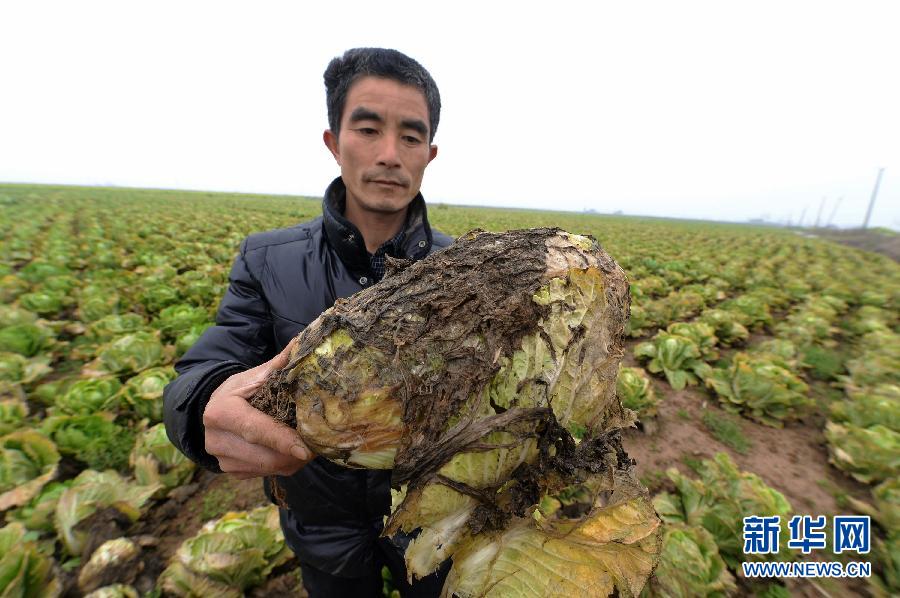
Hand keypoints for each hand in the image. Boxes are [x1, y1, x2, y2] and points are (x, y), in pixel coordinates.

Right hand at [203, 340, 312, 478]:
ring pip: (268, 468)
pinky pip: (265, 474)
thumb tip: (305, 342)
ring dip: (292, 460)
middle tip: (319, 443)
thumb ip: (280, 364)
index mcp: (221, 412)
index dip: (282, 440)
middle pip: (265, 455)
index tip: (306, 449)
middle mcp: (216, 439)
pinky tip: (291, 452)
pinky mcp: (232, 472)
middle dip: (295, 452)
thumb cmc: (240, 390)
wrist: (215, 408)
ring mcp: (222, 459)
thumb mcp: (256, 375)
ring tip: (308, 445)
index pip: (256, 429)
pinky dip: (283, 465)